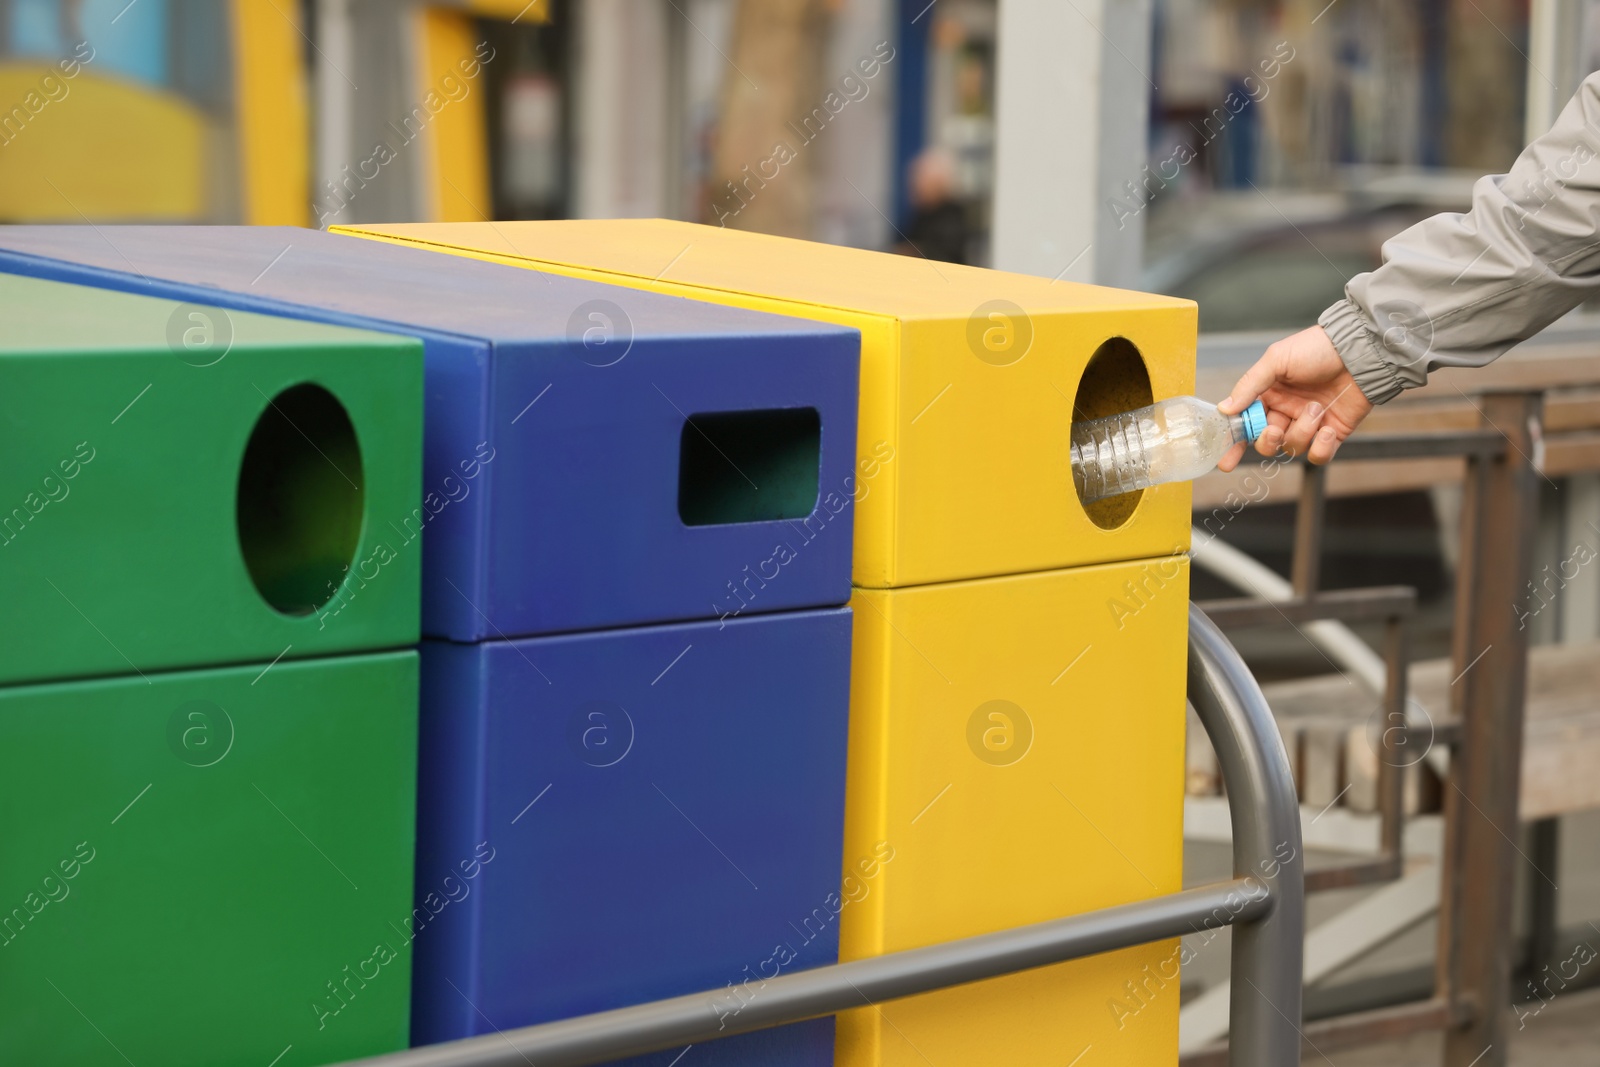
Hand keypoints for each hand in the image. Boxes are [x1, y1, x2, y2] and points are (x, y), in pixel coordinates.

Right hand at [1215, 326, 1373, 470]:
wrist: (1359, 351)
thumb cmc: (1317, 348)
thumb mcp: (1276, 359)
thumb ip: (1249, 385)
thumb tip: (1225, 407)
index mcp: (1268, 395)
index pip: (1245, 423)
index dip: (1234, 443)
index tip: (1225, 459)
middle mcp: (1286, 411)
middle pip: (1265, 442)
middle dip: (1267, 441)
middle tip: (1274, 429)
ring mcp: (1308, 424)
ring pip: (1292, 447)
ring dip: (1302, 431)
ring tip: (1316, 408)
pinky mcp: (1332, 433)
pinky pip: (1318, 456)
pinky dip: (1320, 448)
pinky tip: (1327, 429)